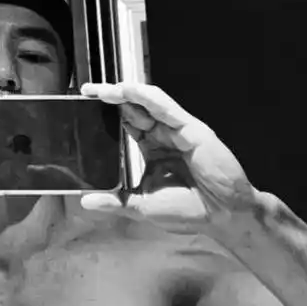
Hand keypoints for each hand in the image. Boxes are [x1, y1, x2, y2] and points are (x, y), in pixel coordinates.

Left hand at [78, 82, 255, 231]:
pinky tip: (130, 91)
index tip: (84, 107)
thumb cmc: (188, 211)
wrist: (222, 216)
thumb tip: (85, 201)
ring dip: (125, 94)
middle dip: (110, 98)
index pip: (126, 125)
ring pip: (148, 104)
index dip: (107, 114)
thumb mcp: (142, 207)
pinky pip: (167, 109)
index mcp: (152, 151)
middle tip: (86, 91)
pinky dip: (148, 97)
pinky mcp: (191, 129)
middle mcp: (163, 136)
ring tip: (102, 89)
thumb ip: (116, 202)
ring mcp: (177, 131)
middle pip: (133, 109)